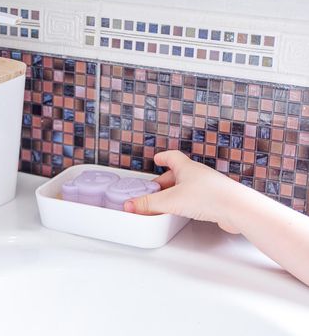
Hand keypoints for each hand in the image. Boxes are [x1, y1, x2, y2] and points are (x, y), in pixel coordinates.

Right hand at [124, 150, 241, 233]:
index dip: (163, 157)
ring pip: (186, 187)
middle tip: (152, 191)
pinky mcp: (214, 201)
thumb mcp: (171, 200)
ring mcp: (207, 187)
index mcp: (187, 168)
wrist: (237, 209)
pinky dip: (185, 203)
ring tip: (164, 204)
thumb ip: (149, 204)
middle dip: (163, 182)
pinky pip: (195, 199)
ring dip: (174, 194)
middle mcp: (198, 175)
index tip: (156, 159)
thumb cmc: (210, 197)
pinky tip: (182, 213)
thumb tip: (130, 205)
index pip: (172, 156)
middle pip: (176, 174)